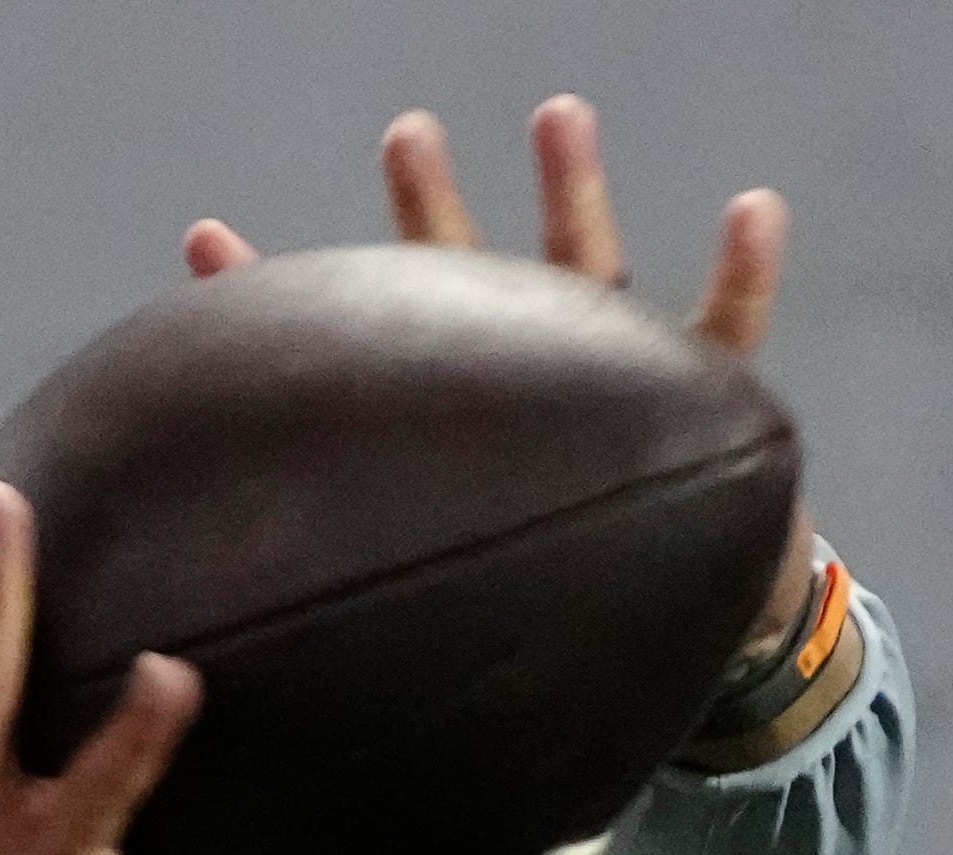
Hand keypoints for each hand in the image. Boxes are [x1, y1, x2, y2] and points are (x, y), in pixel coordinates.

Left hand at [182, 93, 816, 661]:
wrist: (686, 636)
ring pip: (588, 275)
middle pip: (464, 280)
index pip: (352, 353)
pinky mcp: (707, 409)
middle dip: (427, 206)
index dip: (277, 303)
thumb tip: (215, 639)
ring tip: (552, 117)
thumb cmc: (554, 605)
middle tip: (399, 137)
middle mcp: (527, 383)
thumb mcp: (442, 590)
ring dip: (569, 194)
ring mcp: (619, 382)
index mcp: (453, 426)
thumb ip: (356, 585)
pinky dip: (743, 271)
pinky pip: (730, 334)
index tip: (203, 244)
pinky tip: (748, 210)